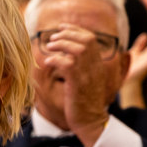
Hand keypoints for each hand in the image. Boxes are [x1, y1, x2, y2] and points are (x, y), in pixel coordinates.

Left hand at [40, 24, 110, 146]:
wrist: (91, 120)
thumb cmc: (85, 101)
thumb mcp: (88, 79)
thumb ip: (83, 65)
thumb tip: (67, 53)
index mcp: (98, 63)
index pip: (91, 38)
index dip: (75, 29)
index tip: (61, 27)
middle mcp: (95, 66)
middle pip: (86, 40)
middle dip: (67, 34)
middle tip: (53, 38)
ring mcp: (87, 75)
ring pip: (77, 50)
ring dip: (61, 44)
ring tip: (50, 47)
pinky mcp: (77, 84)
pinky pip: (67, 65)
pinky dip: (55, 59)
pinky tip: (48, 62)